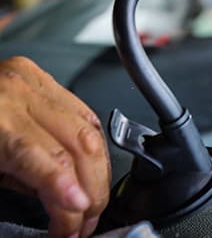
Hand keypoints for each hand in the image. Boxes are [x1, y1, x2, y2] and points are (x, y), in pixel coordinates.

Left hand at [0, 57, 109, 237]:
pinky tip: (91, 170)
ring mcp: (35, 83)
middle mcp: (20, 95)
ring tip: (92, 203)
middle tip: (85, 223)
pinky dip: (94, 147)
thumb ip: (23, 182)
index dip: (68, 194)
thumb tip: (61, 206)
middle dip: (92, 190)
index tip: (75, 222)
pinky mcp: (44, 80)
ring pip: (90, 131)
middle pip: (80, 145)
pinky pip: (85, 115)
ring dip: (99, 173)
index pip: (48, 161)